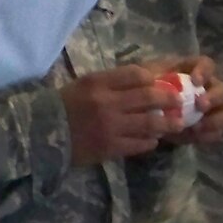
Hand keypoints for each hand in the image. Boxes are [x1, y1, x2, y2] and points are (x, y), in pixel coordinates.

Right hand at [58, 65, 179, 166]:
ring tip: (177, 123)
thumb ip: (111, 82)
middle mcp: (107, 103)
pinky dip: (150, 141)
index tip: (161, 82)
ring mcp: (110, 127)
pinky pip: (139, 144)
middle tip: (179, 101)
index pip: (136, 74)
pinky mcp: (110, 148)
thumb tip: (145, 81)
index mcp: (99, 83)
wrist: (42, 134)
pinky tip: (153, 140)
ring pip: (149, 122)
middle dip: (169, 98)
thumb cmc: (65, 106)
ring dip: (167, 123)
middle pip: (148, 96)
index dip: (153, 78)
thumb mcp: (85, 85)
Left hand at [150, 54, 222, 145]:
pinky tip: (195, 136)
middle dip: (214, 97)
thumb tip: (152, 79)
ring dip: (217, 119)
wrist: (143, 114)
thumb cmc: (146, 90)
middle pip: (222, 89)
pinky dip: (210, 134)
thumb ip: (150, 76)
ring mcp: (212, 110)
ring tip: (199, 126)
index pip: (207, 65)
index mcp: (194, 71)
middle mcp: (208, 88)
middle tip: (200, 106)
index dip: (205, 71)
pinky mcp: (209, 128)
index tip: (195, 81)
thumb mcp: (145, 79)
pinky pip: (218, 131)